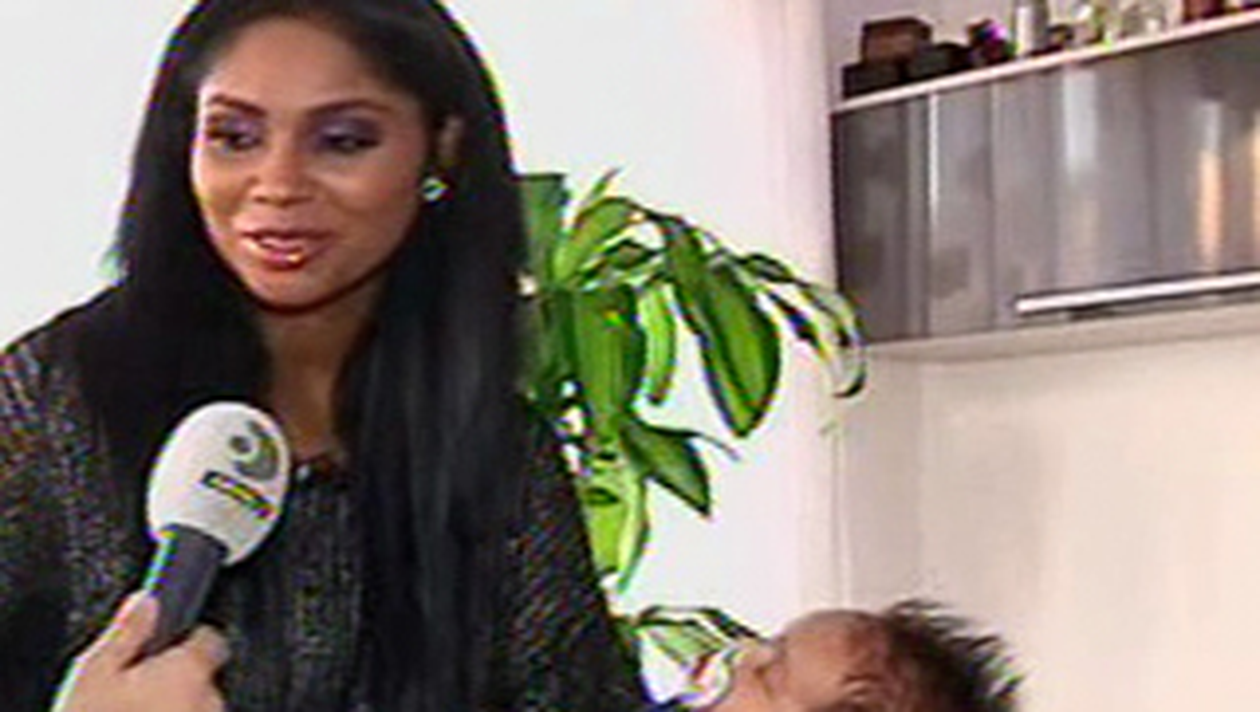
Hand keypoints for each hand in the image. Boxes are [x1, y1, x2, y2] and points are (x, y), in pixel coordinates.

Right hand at [52, 592, 228, 711]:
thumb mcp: (95, 673)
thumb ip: (128, 633)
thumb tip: (146, 602)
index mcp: (187, 670)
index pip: (210, 638)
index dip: (189, 639)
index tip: (170, 646)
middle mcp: (208, 700)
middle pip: (204, 679)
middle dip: (179, 683)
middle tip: (141, 694)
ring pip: (198, 710)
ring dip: (178, 711)